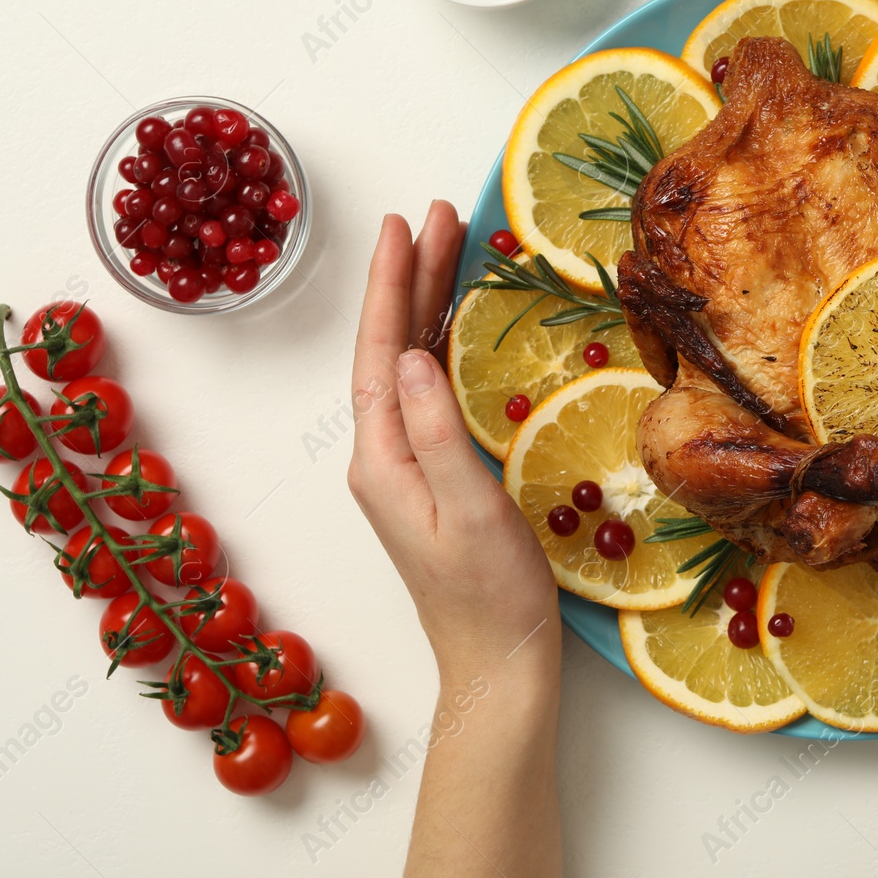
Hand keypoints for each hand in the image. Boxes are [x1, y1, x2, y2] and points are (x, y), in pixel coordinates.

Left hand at [347, 204, 560, 680]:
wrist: (498, 661)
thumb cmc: (488, 596)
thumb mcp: (467, 510)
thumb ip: (437, 431)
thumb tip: (413, 355)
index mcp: (381, 460)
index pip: (379, 352)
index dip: (389, 285)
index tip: (402, 227)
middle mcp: (385, 456)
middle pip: (394, 347)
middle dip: (413, 278)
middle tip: (441, 216)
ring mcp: (408, 466)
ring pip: (413, 364)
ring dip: (429, 305)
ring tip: (453, 248)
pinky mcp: (436, 476)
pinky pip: (433, 390)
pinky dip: (445, 344)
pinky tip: (460, 324)